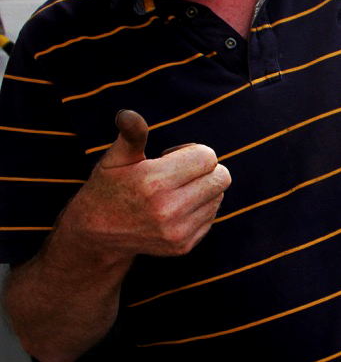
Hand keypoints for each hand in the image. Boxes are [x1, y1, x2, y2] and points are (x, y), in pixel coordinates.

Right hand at [61, 110, 230, 261]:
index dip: (193, 152)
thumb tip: (127, 114)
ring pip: (219, 196)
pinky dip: (200, 208)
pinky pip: (212, 216)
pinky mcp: (184, 246)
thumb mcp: (115, 159)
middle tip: (179, 172)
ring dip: (204, 189)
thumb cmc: (109, 188)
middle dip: (205, 169)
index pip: (208, 156)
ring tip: (174, 191)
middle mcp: (169, 209)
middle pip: (222, 177)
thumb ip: (131, 135)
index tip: (170, 157)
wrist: (96, 236)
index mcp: (154, 181)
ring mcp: (178, 231)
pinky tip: (174, 209)